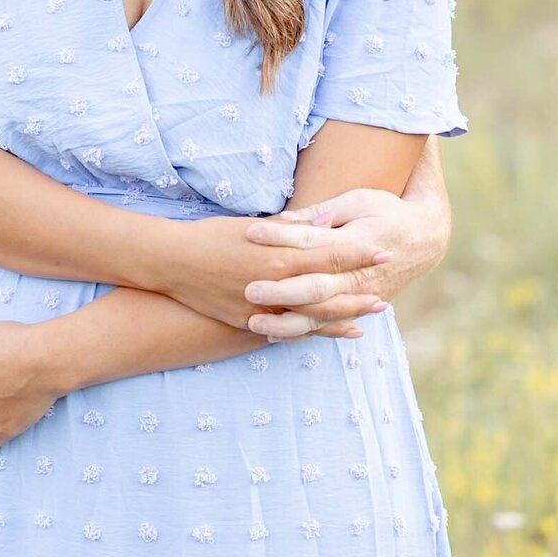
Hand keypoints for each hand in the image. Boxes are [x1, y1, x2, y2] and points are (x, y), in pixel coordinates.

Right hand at [159, 215, 382, 338]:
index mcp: (280, 256)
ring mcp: (263, 308)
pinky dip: (312, 333)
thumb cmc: (211, 236)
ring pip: (312, 318)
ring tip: (367, 318)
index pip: (330, 256)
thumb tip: (327, 220)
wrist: (172, 262)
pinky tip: (330, 335)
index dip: (359, 255)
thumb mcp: (253, 226)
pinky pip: (288, 331)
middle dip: (358, 294)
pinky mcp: (248, 323)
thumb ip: (293, 227)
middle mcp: (277, 286)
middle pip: (328, 293)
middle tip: (385, 298)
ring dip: (342, 317)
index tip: (384, 251)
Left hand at [240, 182, 449, 339]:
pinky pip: (327, 326)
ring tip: (252, 323)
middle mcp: (357, 276)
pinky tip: (273, 336)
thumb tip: (286, 219)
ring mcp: (358, 297)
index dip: (281, 236)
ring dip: (285, 322)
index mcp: (356, 242)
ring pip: (319, 316)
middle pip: (314, 287)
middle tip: (249, 289)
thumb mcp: (358, 201)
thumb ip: (323, 211)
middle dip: (280, 291)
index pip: (311, 241)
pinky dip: (302, 333)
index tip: (250, 232)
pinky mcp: (357, 308)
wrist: (425, 239)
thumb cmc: (386, 211)